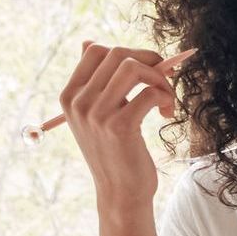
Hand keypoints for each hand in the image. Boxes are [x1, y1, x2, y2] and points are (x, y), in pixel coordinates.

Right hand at [59, 40, 182, 211]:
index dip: (129, 52)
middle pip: (117, 53)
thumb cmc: (115, 152)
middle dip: (149, 61)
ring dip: (159, 78)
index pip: (96, 50)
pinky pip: (149, 92)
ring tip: (166, 99)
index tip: (148, 70)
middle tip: (164, 81)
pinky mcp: (119, 127)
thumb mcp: (96, 114)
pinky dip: (166, 97)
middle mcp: (78, 102)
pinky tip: (166, 114)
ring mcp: (97, 114)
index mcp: (70, 96)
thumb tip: (87, 42)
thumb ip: (93, 81)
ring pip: (133, 67)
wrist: (120, 194)